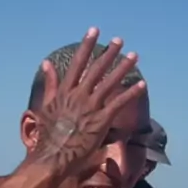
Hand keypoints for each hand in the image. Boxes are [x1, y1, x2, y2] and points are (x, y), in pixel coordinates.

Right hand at [34, 27, 145, 174]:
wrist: (53, 155)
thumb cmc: (48, 135)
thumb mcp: (45, 105)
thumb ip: (50, 84)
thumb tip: (46, 64)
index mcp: (65, 90)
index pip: (78, 63)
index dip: (87, 45)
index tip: (94, 31)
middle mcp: (79, 95)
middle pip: (97, 69)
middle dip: (109, 53)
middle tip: (120, 41)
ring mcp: (91, 106)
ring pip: (110, 82)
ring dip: (123, 67)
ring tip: (134, 55)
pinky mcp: (101, 120)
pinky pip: (120, 103)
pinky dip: (131, 92)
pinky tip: (142, 84)